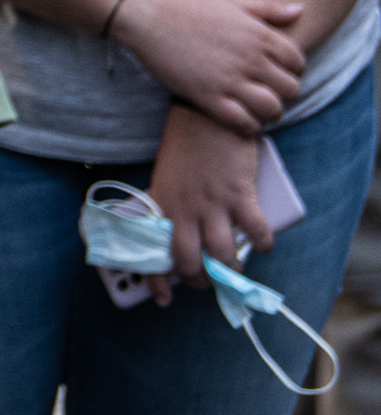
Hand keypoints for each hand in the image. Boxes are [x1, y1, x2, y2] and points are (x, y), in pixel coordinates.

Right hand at [113, 0, 305, 135]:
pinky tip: (240, 117)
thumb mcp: (232, 1)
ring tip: (258, 108)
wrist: (148, 15)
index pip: (297, 62)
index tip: (277, 71)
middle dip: (284, 92)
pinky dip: (248, 125)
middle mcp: (250, 59)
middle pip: (290, 89)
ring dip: (270, 112)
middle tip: (268, 90)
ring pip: (271, 109)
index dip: (292, 69)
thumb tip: (300, 9)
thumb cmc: (189, 6)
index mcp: (259, 35)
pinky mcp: (207, 96)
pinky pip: (243, 122)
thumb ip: (269, 8)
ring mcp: (229, 79)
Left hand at [144, 103, 274, 292]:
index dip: (154, 281)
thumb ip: (174, 207)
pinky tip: (264, 244)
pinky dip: (263, 243)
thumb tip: (188, 239)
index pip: (151, 251)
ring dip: (232, 269)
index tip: (161, 299)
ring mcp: (211, 203)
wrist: (205, 115)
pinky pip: (255, 230)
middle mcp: (183, 209)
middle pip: (189, 261)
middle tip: (210, 282)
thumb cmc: (186, 148)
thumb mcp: (167, 179)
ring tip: (237, 268)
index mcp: (160, 205)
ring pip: (222, 254)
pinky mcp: (239, 194)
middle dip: (200, 280)